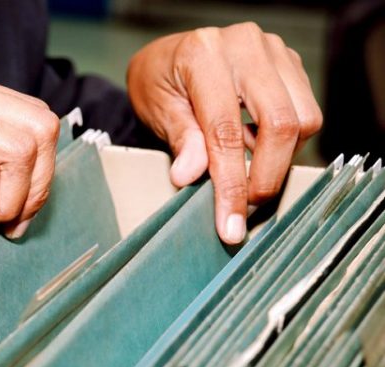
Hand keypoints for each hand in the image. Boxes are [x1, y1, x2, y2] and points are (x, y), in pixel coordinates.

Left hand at [127, 22, 322, 243]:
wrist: (170, 58)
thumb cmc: (159, 83)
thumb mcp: (156, 110)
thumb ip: (180, 140)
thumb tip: (190, 176)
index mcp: (203, 55)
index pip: (225, 130)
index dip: (231, 184)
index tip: (230, 224)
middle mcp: (245, 45)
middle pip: (280, 123)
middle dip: (266, 177)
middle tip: (246, 208)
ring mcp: (273, 51)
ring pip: (304, 119)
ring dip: (280, 158)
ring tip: (245, 167)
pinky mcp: (290, 63)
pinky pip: (306, 112)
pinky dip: (286, 142)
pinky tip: (255, 145)